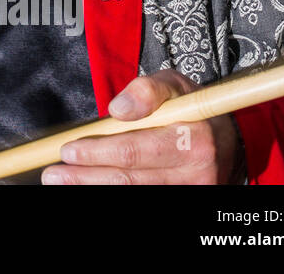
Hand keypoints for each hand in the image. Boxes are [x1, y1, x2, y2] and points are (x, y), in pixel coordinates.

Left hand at [40, 70, 245, 184]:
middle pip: (130, 177)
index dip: (99, 151)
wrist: (230, 141)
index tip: (68, 150)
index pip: (136, 149)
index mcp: (193, 138)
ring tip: (61, 182)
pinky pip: (142, 196)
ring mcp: (190, 190)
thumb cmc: (192, 108)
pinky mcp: (185, 198)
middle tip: (54, 173)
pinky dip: (112, 191)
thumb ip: (147, 90)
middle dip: (86, 176)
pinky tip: (88, 185)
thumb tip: (117, 109)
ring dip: (92, 187)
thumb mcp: (174, 85)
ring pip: (133, 191)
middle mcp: (195, 172)